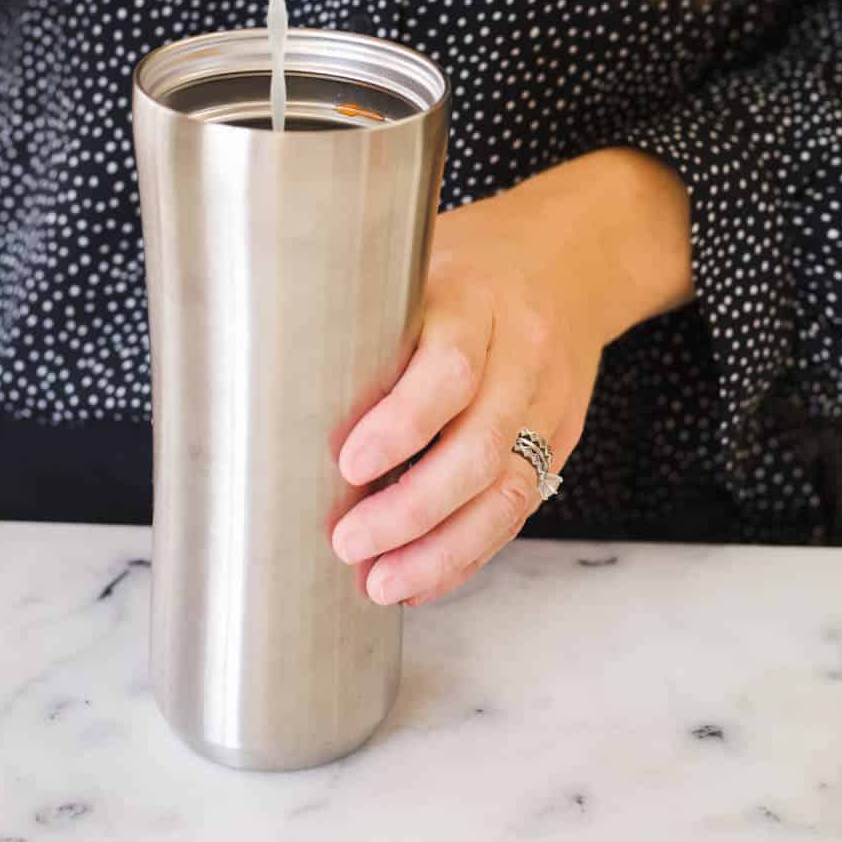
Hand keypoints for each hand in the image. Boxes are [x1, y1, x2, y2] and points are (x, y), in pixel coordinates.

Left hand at [330, 148, 691, 606]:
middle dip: (411, 510)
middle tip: (348, 542)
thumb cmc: (468, 261)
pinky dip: (470, 551)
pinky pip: (520, 506)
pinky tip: (423, 576)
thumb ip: (367, 315)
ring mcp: (548, 401)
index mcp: (476, 300)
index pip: (450, 369)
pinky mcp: (561, 438)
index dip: (402, 425)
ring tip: (381, 582)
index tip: (349, 463)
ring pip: (506, 492)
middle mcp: (522, 352)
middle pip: (478, 448)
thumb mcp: (416, 261)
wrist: (568, 258)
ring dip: (441, 550)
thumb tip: (273, 376)